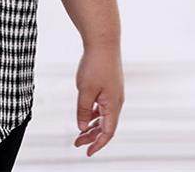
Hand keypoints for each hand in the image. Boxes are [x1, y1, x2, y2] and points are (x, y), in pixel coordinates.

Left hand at [73, 42, 123, 156]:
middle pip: (105, 125)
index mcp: (113, 106)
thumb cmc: (95, 65)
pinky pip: (102, 105)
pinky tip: (86, 114)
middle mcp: (116, 102)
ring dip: (92, 125)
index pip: (107, 132)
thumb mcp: (85, 90)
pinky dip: (94, 112)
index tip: (86, 152)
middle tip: (77, 143)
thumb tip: (82, 127)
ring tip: (80, 132)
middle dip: (92, 136)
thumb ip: (83, 110)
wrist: (103, 42)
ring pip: (103, 115)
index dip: (98, 144)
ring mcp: (113, 93)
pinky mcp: (109, 85)